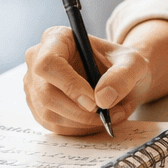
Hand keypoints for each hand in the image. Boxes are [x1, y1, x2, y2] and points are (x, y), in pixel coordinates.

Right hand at [22, 18, 167, 135]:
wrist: (126, 78)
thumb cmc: (129, 63)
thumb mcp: (134, 64)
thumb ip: (122, 77)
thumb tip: (103, 100)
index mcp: (56, 37)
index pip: (47, 62)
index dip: (68, 85)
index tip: (95, 103)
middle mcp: (38, 58)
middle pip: (43, 92)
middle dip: (78, 110)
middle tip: (107, 117)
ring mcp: (33, 84)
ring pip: (47, 112)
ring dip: (80, 122)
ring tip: (108, 116)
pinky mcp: (38, 106)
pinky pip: (51, 126)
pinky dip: (75, 130)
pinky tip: (95, 122)